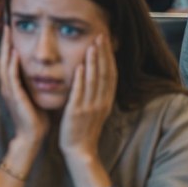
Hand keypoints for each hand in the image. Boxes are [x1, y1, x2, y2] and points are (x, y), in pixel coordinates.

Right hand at [0, 26, 48, 147]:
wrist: (32, 137)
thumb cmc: (36, 119)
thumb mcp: (35, 96)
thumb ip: (37, 84)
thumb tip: (47, 72)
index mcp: (13, 85)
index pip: (11, 60)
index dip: (12, 45)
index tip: (15, 31)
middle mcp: (8, 86)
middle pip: (4, 58)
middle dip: (6, 41)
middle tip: (8, 25)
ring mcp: (9, 90)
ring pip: (5, 64)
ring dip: (7, 48)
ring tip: (9, 33)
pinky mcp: (14, 96)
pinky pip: (11, 76)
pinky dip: (12, 63)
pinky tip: (15, 53)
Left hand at [59, 34, 116, 160]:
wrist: (79, 150)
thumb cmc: (84, 128)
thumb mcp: (96, 108)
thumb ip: (96, 92)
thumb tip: (96, 73)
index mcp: (106, 100)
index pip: (110, 74)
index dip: (109, 56)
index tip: (106, 40)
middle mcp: (101, 102)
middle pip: (104, 74)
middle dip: (103, 54)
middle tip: (100, 36)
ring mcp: (90, 107)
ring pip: (94, 81)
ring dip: (93, 62)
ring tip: (91, 46)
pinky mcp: (76, 113)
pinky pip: (79, 94)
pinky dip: (80, 80)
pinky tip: (78, 67)